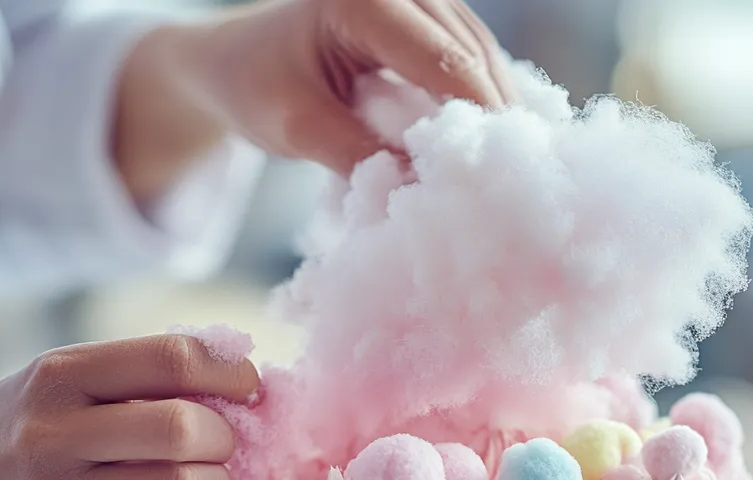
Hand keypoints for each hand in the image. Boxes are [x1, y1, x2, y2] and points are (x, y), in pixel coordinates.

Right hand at [0, 335, 257, 479]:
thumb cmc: (28, 439)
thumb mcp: (62, 386)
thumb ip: (137, 377)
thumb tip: (241, 377)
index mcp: (60, 375)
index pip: (172, 358)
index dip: (229, 373)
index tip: (248, 389)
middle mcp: (54, 433)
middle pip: (183, 428)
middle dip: (225, 438)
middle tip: (222, 447)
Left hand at [115, 0, 513, 200]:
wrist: (235, 59)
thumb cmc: (255, 87)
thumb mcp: (297, 128)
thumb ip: (360, 154)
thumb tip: (423, 187)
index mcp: (362, 0)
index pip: (444, 61)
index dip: (480, 119)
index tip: (501, 175)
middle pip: (474, 56)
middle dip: (496, 121)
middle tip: (516, 186)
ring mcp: (420, 0)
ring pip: (482, 57)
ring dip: (497, 114)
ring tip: (515, 174)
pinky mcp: (428, 22)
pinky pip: (472, 61)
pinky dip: (483, 105)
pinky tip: (496, 146)